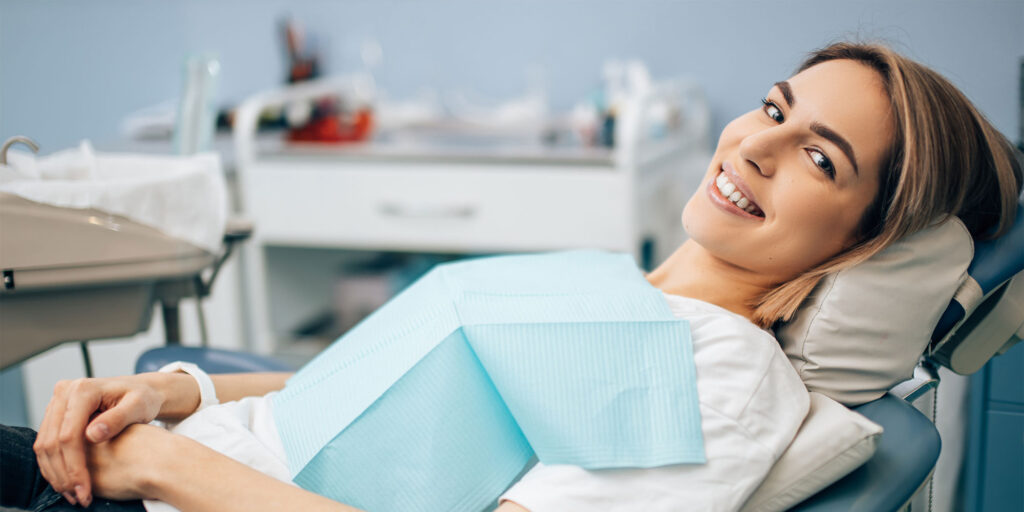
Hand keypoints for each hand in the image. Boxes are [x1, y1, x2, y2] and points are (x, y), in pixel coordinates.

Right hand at [33, 376, 167, 506]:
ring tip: (73, 495)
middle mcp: (65, 392)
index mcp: (83, 390)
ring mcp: (57, 403)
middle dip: (63, 475)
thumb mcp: (139, 406)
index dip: (74, 466)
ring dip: (55, 474)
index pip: (69, 435)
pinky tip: (68, 482)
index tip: (84, 490)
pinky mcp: (55, 414)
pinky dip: (54, 465)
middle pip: (51, 441)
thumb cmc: (143, 398)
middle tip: (77, 498)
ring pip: (44, 445)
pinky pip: (46, 443)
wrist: (141, 390)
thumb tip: (92, 435)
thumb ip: (118, 418)